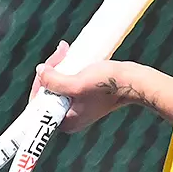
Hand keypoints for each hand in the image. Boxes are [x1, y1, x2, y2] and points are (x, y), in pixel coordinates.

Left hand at [33, 46, 147, 132]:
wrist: (133, 81)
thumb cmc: (108, 85)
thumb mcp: (77, 84)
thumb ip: (54, 81)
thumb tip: (40, 72)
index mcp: (66, 122)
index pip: (39, 104)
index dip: (39, 84)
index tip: (45, 68)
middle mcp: (69, 118)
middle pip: (47, 92)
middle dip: (49, 71)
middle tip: (59, 53)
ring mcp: (76, 107)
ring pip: (56, 84)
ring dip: (57, 66)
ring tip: (64, 49)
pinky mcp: (83, 97)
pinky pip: (67, 82)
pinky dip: (66, 69)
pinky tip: (68, 55)